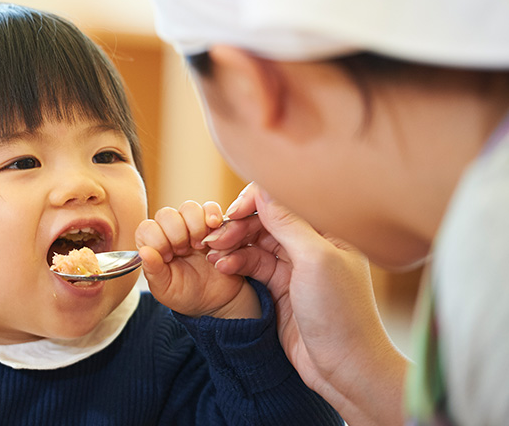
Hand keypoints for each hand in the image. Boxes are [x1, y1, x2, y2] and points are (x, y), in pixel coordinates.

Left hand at [135, 200, 260, 318]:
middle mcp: (170, 230)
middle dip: (176, 233)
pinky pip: (212, 209)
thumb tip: (144, 252)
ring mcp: (192, 225)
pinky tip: (213, 233)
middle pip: (167, 214)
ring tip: (200, 246)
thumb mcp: (165, 289)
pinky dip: (213, 217)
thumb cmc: (184, 294)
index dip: (158, 240)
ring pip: (189, 208)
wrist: (213, 300)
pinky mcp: (213, 225)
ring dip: (195, 226)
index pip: (147, 228)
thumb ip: (154, 271)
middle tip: (184, 252)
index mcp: (153, 244)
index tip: (168, 257)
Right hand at [205, 182, 406, 425]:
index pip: (286, 200)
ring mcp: (296, 266)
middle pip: (267, 220)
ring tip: (213, 254)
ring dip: (233, 245)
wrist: (344, 369)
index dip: (256, 202)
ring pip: (256, 243)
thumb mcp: (314, 261)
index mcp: (330, 231)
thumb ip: (288, 223)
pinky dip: (236, 263)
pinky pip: (253, 265)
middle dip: (239, 225)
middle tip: (215, 239)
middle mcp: (313, 244)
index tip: (233, 213)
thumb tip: (263, 189)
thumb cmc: (341, 314)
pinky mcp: (281, 288)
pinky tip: (222, 267)